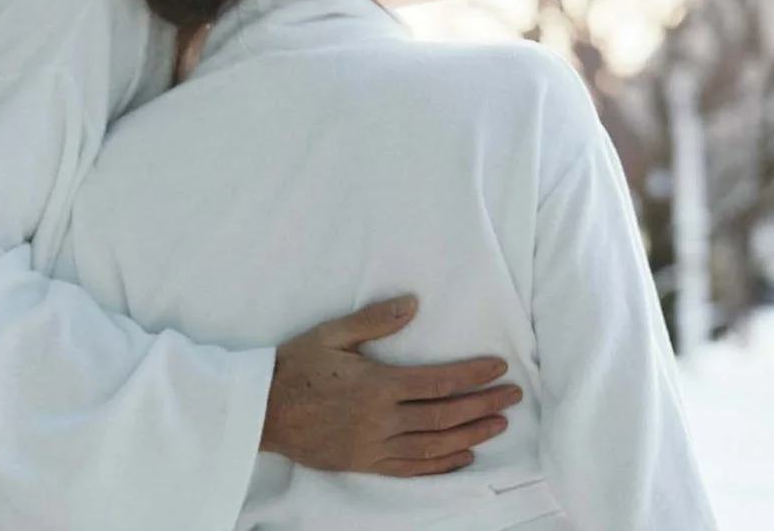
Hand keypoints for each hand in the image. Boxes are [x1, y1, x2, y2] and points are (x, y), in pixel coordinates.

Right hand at [260, 295, 522, 476]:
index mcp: (377, 385)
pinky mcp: (363, 463)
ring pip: (432, 445)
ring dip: (470, 435)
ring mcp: (372, 446)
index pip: (438, 382)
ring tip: (498, 425)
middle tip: (513, 397)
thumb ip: (375, 320)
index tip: (499, 369)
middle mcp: (379, 420)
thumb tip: (413, 304)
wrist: (260, 412)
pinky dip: (439, 464)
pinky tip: (462, 457)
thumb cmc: (296, 367)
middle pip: (443, 415)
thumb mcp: (332, 335)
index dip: (472, 376)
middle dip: (483, 405)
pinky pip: (409, 469)